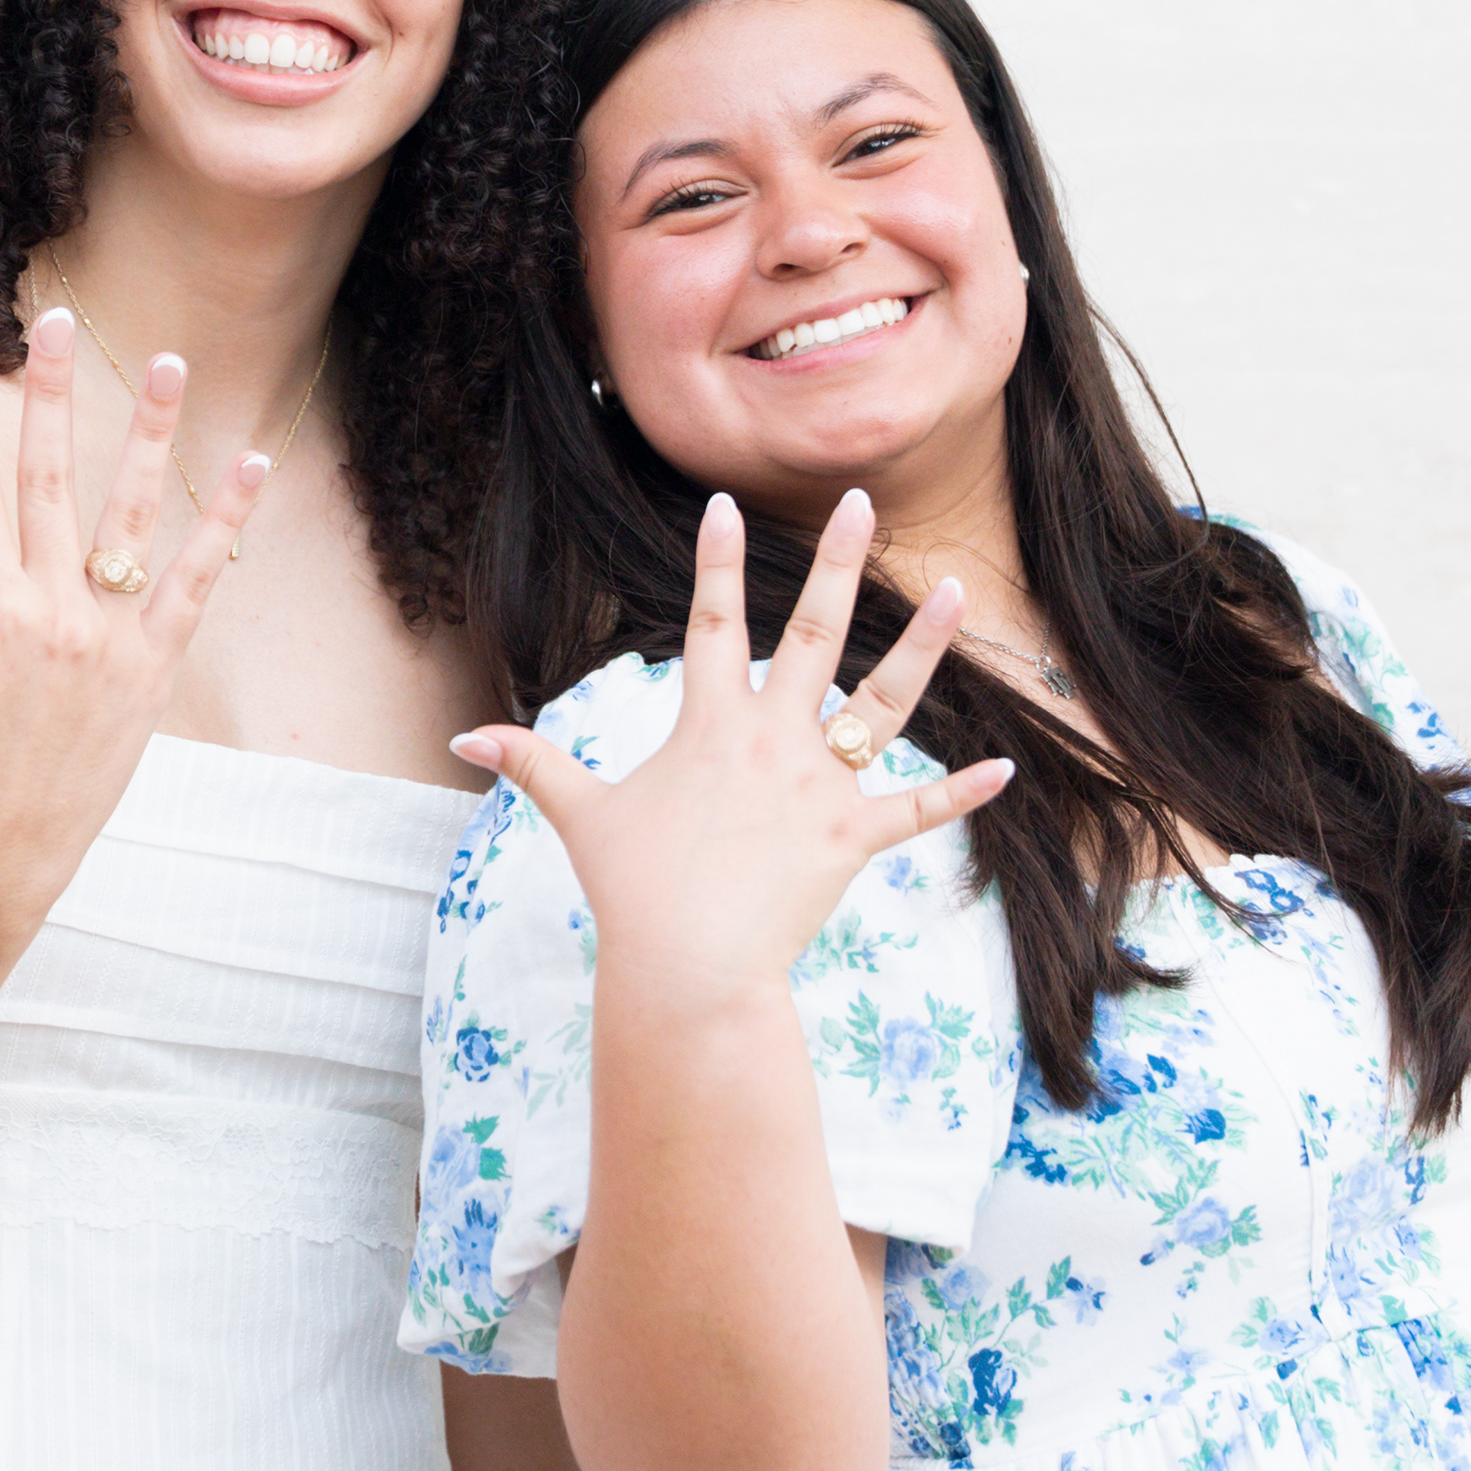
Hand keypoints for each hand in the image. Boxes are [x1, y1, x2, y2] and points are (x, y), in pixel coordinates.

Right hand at [0, 310, 261, 922]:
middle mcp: (47, 615)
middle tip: (60, 318)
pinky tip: (252, 461)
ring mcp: (107, 642)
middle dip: (53, 391)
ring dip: (152, 434)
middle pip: (48, 478)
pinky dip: (224, 523)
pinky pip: (195, 583)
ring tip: (171, 362)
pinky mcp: (152, 671)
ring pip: (134, 517)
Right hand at [450, 488, 1010, 1026]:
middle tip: (861, 502)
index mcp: (709, 724)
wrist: (687, 968)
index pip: (713, 621)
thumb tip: (464, 739)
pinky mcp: (851, 839)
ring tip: (957, 592)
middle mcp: (771, 740)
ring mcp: (819, 788)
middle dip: (837, 562)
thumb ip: (532, 765)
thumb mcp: (580, 815)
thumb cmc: (632, 891)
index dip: (717, 561)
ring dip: (923, 648)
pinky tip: (1006, 771)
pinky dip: (961, 793)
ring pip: (883, 704)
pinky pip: (916, 812)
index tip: (727, 506)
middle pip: (812, 633)